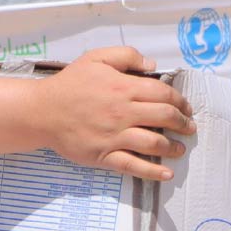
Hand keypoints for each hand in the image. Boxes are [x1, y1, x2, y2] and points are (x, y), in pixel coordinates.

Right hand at [35, 47, 195, 180]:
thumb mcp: (96, 58)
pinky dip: (152, 171)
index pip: (163, 94)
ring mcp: (114, 136)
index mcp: (123, 87)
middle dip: (182, 123)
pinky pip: (132, 165)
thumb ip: (126, 56)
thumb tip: (152, 65)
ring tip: (180, 149)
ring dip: (172, 147)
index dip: (180, 101)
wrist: (42, 111)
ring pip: (153, 143)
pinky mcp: (104, 155)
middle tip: (188, 127)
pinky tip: (166, 174)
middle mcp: (123, 112)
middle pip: (164, 117)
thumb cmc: (69, 84)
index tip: (186, 107)